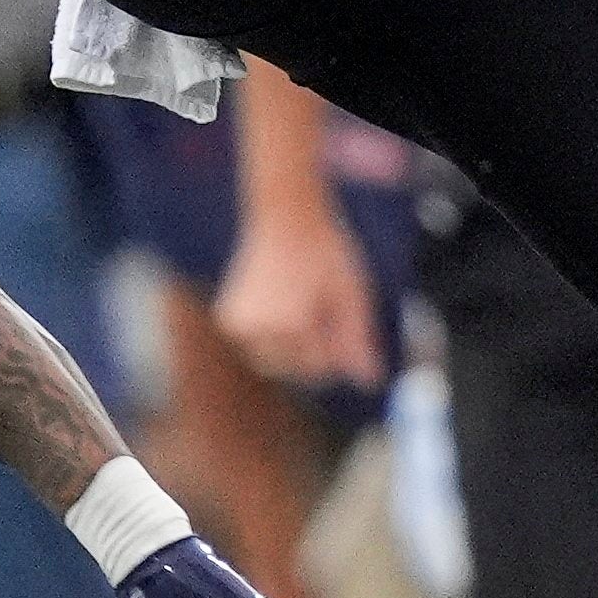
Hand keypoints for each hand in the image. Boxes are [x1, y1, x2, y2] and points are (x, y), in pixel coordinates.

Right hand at [213, 201, 384, 392]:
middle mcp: (258, 330)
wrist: (285, 215)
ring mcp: (238, 326)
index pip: (319, 367)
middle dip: (312, 349)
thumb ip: (358, 341)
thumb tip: (370, 382)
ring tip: (300, 306)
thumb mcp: (352, 295)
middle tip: (317, 306)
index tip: (337, 316)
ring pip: (272, 361)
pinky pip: (255, 346)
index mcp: (290, 325)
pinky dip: (270, 336)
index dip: (335, 347)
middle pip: (294, 369)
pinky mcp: (227, 318)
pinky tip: (280, 305)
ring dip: (290, 346)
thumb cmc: (324, 251)